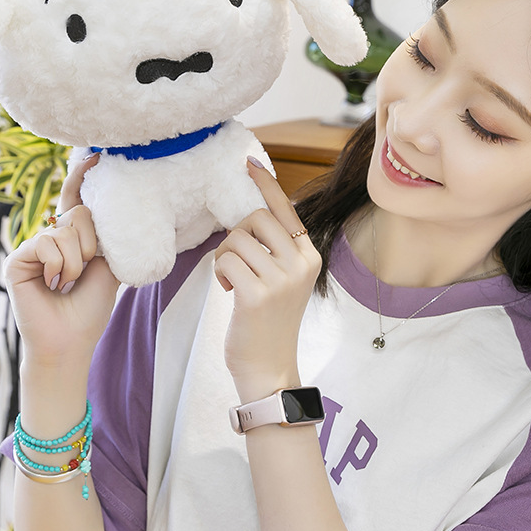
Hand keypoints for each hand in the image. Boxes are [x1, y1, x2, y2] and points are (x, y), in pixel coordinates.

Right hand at [4, 153, 119, 368]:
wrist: (71, 341)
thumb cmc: (88, 309)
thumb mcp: (108, 268)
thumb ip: (106, 238)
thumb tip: (105, 210)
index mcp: (72, 240)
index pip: (75, 203)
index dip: (81, 179)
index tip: (95, 156)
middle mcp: (50, 239)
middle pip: (77, 213)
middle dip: (90, 244)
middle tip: (84, 271)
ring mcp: (32, 248)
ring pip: (64, 230)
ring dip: (76, 262)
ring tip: (67, 283)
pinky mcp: (17, 258)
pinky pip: (46, 244)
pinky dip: (58, 266)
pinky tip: (52, 284)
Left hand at [213, 159, 321, 399]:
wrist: (269, 367)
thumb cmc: (269, 320)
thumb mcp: (284, 280)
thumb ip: (276, 248)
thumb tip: (252, 214)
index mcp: (309, 256)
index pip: (285, 209)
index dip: (265, 184)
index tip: (248, 162)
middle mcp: (301, 264)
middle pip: (255, 218)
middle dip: (236, 235)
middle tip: (234, 261)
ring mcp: (281, 279)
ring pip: (236, 239)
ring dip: (225, 257)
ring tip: (232, 281)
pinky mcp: (258, 294)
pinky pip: (226, 260)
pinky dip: (220, 273)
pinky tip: (228, 291)